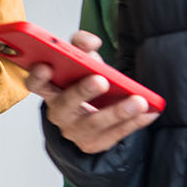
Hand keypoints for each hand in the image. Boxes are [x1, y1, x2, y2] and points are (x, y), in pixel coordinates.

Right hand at [27, 30, 157, 153]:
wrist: (87, 119)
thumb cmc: (80, 84)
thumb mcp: (80, 62)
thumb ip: (81, 46)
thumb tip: (91, 42)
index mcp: (50, 89)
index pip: (35, 83)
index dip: (37, 76)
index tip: (46, 66)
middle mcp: (59, 112)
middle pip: (67, 103)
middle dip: (83, 91)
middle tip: (101, 80)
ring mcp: (75, 132)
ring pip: (94, 123)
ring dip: (117, 112)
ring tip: (139, 101)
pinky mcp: (94, 144)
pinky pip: (116, 134)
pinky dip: (135, 122)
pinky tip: (150, 112)